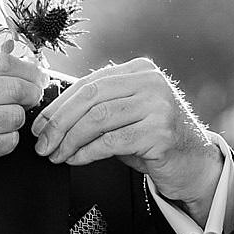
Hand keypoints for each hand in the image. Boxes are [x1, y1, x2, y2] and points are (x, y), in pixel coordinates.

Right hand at [0, 52, 45, 191]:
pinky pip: (6, 142)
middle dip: (30, 93)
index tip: (35, 75)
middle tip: (31, 97)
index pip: (1, 63)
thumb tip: (12, 61)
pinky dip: (6, 142)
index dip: (27, 69)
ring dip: (15, 120)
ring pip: (13, 116)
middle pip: (13, 87)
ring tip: (3, 122)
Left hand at [30, 58, 223, 213]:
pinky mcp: (160, 132)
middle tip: (42, 144)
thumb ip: (98, 107)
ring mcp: (158, 105)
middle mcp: (151, 82)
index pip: (88, 84)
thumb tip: (50, 118)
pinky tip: (75, 160)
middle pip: (90, 99)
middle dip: (59, 124)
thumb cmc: (153, 140)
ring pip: (98, 119)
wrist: (194, 164)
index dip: (59, 106)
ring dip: (70, 140)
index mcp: (139, 70)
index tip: (39, 126)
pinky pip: (111, 141)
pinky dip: (87, 152)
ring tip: (56, 155)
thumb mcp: (125, 115)